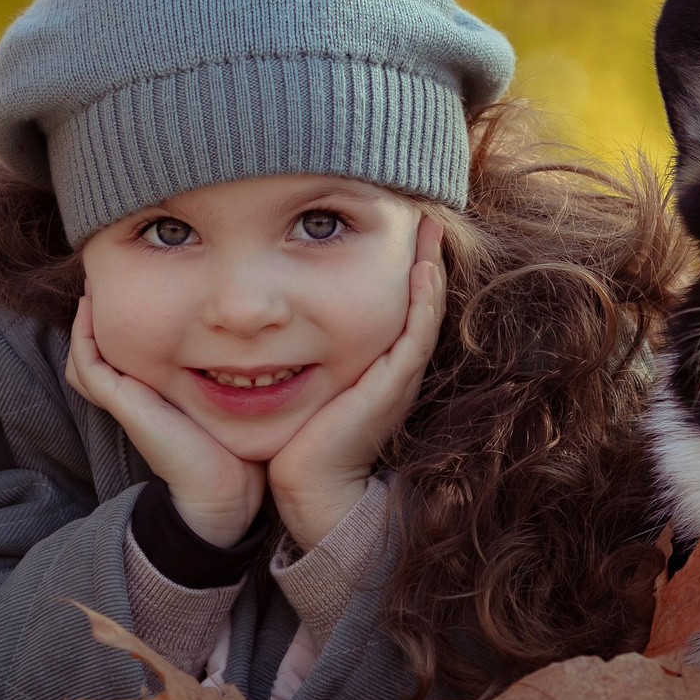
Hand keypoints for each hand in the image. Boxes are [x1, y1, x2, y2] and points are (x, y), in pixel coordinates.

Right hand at [67, 293, 266, 546]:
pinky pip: (88, 364)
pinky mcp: (124, 403)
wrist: (222, 490)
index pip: (115, 358)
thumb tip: (253, 350)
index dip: (111, 327)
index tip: (126, 290)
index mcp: (149, 399)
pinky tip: (89, 309)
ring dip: (83, 322)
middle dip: (92, 319)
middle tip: (98, 282)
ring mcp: (123, 402)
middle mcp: (130, 400)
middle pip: (91, 355)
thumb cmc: (231, 449)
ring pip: (83, 357)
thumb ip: (222, 379)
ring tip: (91, 289)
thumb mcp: (222, 403)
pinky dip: (83, 336)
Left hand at [269, 215, 444, 550]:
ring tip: (430, 225)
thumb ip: (297, 353)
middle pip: (418, 299)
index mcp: (375, 364)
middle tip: (424, 210)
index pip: (396, 303)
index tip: (397, 224)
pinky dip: (423, 300)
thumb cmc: (297, 441)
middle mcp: (392, 367)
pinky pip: (415, 334)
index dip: (402, 265)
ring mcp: (396, 376)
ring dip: (429, 266)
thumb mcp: (302, 384)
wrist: (311, 489)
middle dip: (422, 255)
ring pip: (424, 310)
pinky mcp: (392, 386)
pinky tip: (423, 269)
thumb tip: (269, 322)